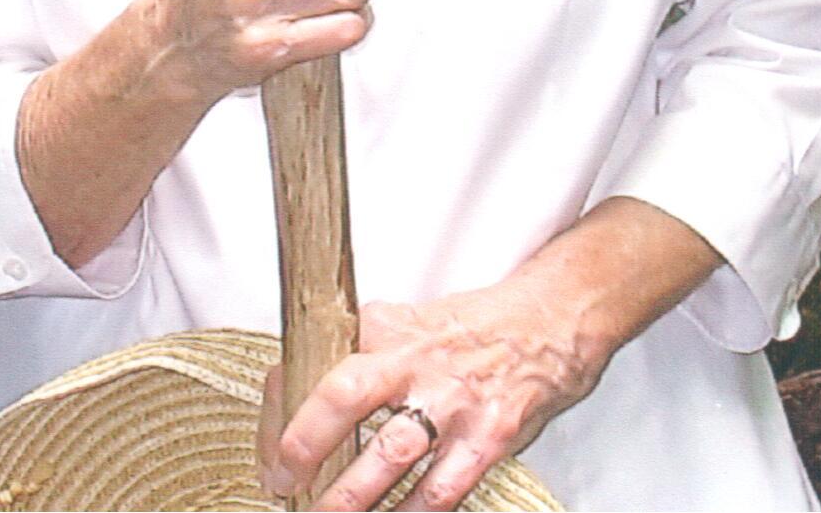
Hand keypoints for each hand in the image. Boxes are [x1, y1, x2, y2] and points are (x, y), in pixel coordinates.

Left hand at [256, 283, 601, 511]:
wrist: (547, 325)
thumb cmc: (470, 330)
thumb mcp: (405, 324)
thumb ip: (360, 356)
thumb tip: (300, 395)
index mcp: (385, 330)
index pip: (317, 365)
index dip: (286, 413)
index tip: (272, 452)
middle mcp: (414, 362)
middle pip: (344, 399)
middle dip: (306, 447)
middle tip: (282, 484)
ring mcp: (453, 402)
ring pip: (390, 456)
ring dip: (353, 498)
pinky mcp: (490, 437)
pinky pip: (442, 489)